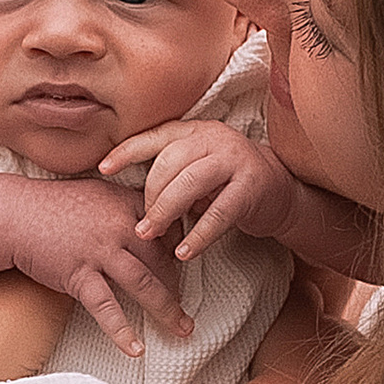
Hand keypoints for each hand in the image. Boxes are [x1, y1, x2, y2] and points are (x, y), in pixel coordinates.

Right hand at [0, 177, 190, 357]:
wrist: (14, 214)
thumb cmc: (55, 205)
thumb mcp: (98, 192)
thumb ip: (126, 206)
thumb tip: (152, 226)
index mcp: (126, 204)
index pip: (169, 228)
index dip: (181, 249)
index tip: (186, 265)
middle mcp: (119, 226)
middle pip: (163, 259)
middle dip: (179, 285)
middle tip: (187, 305)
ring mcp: (100, 251)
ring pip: (145, 284)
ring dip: (167, 310)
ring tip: (183, 329)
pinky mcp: (79, 275)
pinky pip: (107, 307)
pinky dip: (122, 331)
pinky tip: (136, 350)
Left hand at [103, 121, 302, 263]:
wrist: (280, 191)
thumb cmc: (227, 183)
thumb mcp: (196, 170)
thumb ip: (170, 173)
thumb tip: (128, 197)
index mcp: (195, 131)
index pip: (155, 137)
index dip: (127, 152)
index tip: (103, 169)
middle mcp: (214, 138)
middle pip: (170, 162)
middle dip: (150, 196)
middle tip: (140, 226)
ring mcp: (235, 159)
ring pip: (190, 182)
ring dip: (166, 212)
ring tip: (152, 235)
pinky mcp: (252, 186)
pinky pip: (219, 213)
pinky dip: (199, 235)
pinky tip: (184, 252)